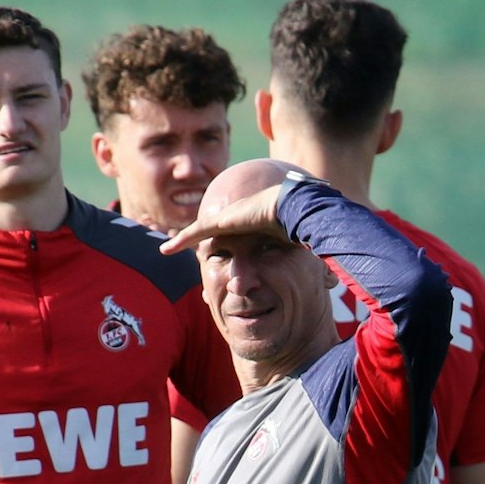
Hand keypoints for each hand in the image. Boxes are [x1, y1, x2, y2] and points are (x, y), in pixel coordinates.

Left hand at [159, 160, 295, 254]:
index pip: (229, 236)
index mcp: (250, 224)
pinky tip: (166, 250)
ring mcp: (226, 218)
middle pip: (210, 233)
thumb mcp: (288, 245)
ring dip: (182, 241)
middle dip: (194, 242)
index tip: (209, 255)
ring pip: (199, 233)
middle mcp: (235, 219)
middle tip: (178, 248)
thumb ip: (289, 253)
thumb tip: (318, 274)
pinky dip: (180, 241)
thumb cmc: (296, 228)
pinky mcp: (218, 221)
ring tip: (166, 249)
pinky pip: (194, 233)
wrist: (292, 209)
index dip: (219, 246)